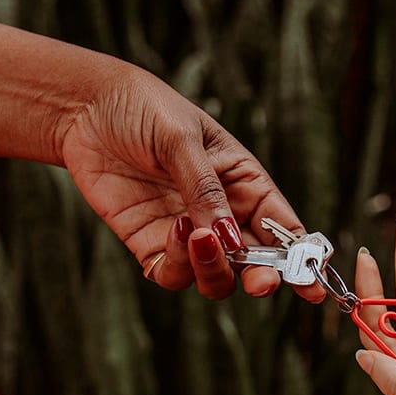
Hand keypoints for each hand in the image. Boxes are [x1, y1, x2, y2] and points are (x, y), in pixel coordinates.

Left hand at [60, 63, 324, 301]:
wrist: (85, 109)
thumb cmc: (144, 109)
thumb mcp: (182, 139)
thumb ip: (205, 190)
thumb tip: (228, 239)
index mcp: (246, 183)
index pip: (283, 229)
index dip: (301, 260)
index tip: (310, 285)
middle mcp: (223, 214)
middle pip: (254, 263)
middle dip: (262, 278)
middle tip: (259, 282)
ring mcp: (188, 234)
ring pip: (216, 278)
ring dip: (214, 269)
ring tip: (198, 236)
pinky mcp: (152, 244)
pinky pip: (173, 275)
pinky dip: (178, 264)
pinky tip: (173, 228)